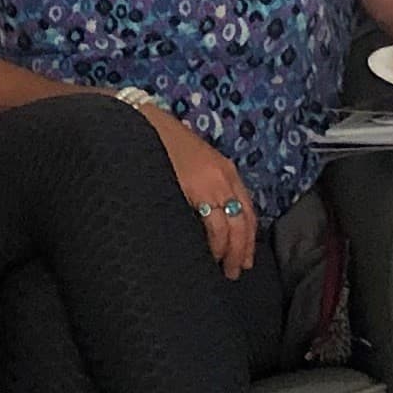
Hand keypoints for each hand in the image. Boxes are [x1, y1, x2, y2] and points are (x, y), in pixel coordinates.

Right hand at [146, 106, 257, 279]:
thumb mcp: (191, 163)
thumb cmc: (162, 143)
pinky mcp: (199, 189)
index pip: (247, 209)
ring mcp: (214, 183)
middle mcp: (226, 177)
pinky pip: (215, 224)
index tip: (244, 256)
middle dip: (243, 248)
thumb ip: (201, 183)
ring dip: (232, 251)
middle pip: (245, 221)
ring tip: (226, 270)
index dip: (248, 236)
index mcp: (226, 171)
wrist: (144, 122)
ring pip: (234, 226)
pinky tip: (211, 254)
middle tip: (237, 270)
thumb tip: (204, 213)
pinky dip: (216, 243)